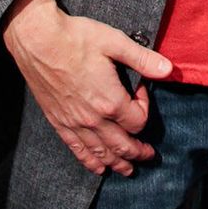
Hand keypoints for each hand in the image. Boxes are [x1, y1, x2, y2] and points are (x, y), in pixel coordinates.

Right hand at [3, 0, 172, 176]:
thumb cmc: (76, 38)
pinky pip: (77, 150)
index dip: (145, 108)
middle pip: (122, 145)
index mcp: (110, 100)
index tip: (140, 90)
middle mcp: (93, 118)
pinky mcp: (59, 122)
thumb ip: (143, 59)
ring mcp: (74, 123)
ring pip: (101, 153)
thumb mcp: (115, 42)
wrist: (38, 40)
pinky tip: (97, 168)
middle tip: (149, 155)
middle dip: (138, 151)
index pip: (138, 121)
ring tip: (129, 169)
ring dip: (117, 163)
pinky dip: (90, 161)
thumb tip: (169, 69)